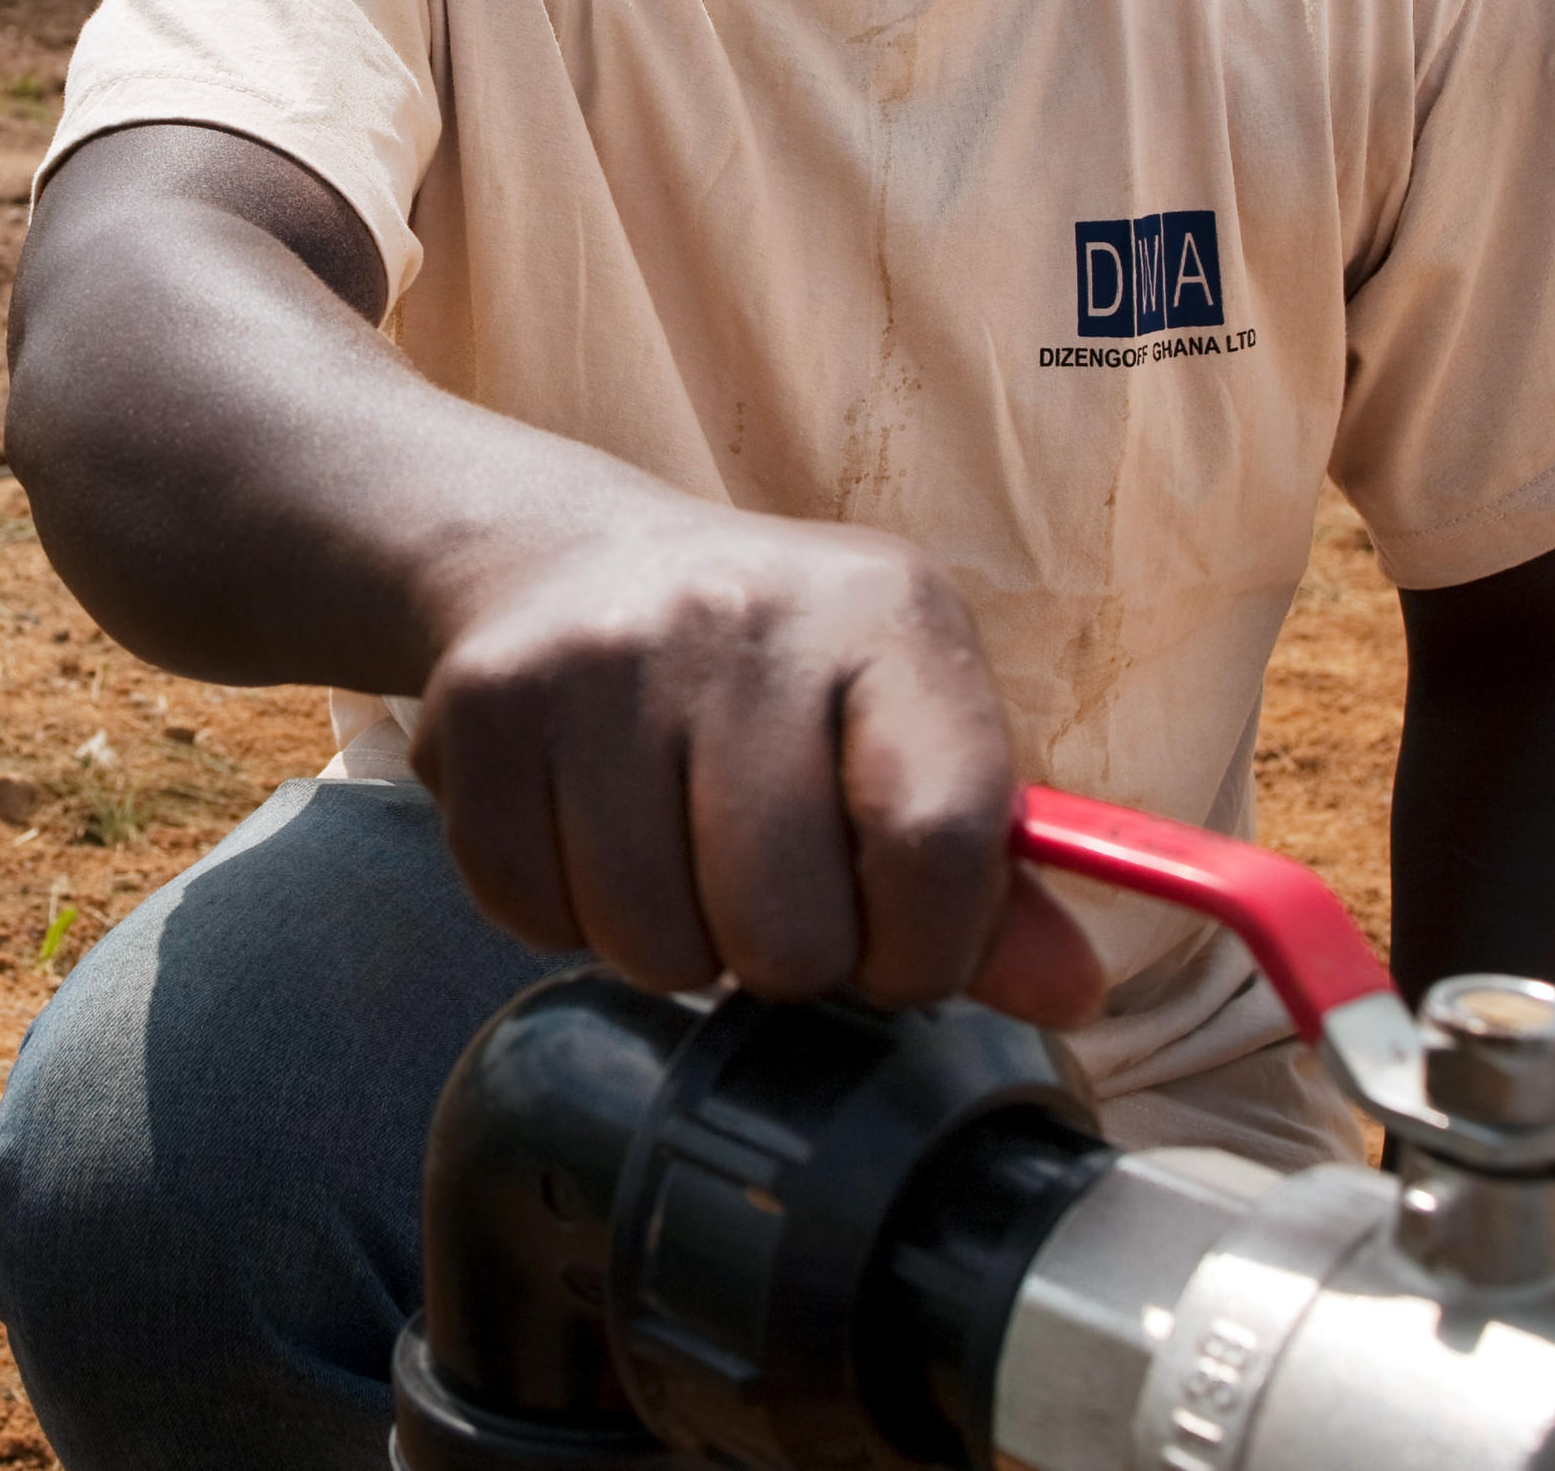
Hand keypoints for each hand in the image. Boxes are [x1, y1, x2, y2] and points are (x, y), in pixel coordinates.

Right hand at [406, 500, 1109, 1027]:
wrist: (563, 560)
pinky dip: (562, 916)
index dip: (925, 950)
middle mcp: (742, 614)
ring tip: (673, 854)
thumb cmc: (770, 674)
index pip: (941, 843)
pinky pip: (533, 919)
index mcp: (885, 613)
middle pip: (790, 931)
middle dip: (784, 958)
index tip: (895, 947)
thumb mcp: (900, 728)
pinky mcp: (482, 707)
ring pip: (655, 948)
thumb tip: (1073, 994)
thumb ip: (986, 872)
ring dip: (670, 946)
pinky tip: (585, 834)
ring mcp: (600, 655)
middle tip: (764, 888)